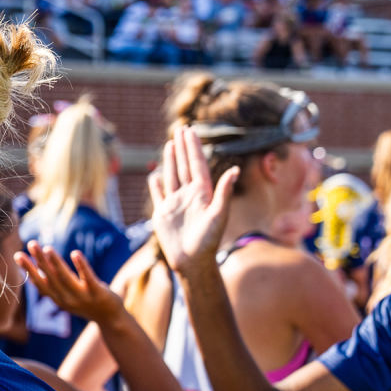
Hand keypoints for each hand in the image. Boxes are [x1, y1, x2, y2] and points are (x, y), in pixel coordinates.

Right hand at [15, 241, 123, 323]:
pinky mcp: (98, 293)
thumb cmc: (86, 303)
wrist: (110, 318)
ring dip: (56, 263)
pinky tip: (75, 253)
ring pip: (66, 278)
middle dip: (40, 260)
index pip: (40, 282)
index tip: (18, 254)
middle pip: (51, 277)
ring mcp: (82, 296)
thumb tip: (33, 275)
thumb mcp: (65, 297)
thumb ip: (52, 286)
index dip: (28, 269)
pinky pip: (88, 278)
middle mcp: (66, 299)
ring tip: (47, 248)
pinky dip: (81, 266)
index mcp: (57, 298)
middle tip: (32, 244)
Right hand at [149, 126, 239, 274]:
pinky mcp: (163, 214)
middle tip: (181, 129)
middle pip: (185, 165)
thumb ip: (224, 192)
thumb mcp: (219, 215)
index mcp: (202, 192)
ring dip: (171, 160)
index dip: (193, 147)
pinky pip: (159, 195)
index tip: (190, 131)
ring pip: (172, 176)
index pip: (196, 164)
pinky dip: (156, 184)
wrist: (192, 262)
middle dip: (183, 147)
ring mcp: (175, 204)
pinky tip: (155, 175)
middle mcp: (189, 195)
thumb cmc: (209, 241)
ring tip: (170, 144)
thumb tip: (235, 169)